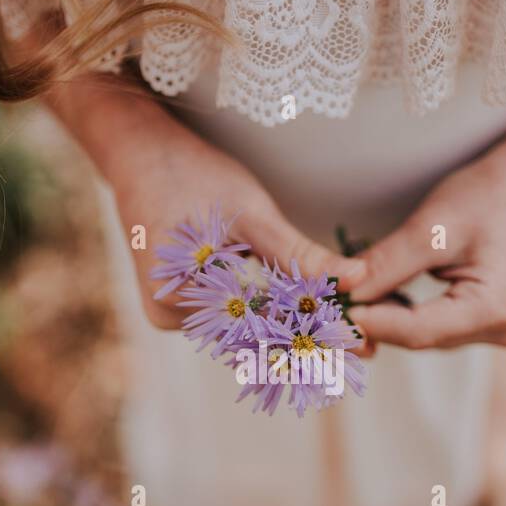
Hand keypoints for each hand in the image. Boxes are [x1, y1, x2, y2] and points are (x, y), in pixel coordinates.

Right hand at [49, 75, 353, 330]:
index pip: (263, 330)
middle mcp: (173, 317)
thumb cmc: (192, 174)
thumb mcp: (251, 212)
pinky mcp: (181, 304)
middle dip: (311, 340)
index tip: (363, 346)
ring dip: (294, 330)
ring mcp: (174, 313)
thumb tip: (356, 280)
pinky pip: (234, 317)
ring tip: (348, 340)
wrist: (138, 153)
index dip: (317, 338)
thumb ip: (299, 254)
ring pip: (246, 330)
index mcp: (182, 300)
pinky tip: (310, 320)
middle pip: (255, 337)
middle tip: (367, 352)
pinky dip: (270, 315)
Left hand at [339, 145, 505, 349]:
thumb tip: (343, 294)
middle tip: (332, 303)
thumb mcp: (432, 226)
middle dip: (377, 319)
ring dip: (390, 317)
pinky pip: (440, 325)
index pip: (418, 330)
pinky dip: (410, 312)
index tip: (331, 310)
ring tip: (352, 296)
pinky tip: (384, 294)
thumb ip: (387, 265)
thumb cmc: (490, 193)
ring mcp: (503, 330)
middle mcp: (505, 329)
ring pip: (428, 333)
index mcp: (498, 308)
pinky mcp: (494, 322)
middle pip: (422, 336)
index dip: (371, 322)